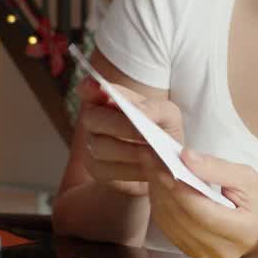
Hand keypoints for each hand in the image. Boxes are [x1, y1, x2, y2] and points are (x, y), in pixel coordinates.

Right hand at [78, 78, 183, 195]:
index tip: (98, 87)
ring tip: (153, 154)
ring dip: (129, 151)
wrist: (165, 163)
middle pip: (94, 118)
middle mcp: (93, 118)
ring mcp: (91, 144)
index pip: (89, 88)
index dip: (90, 87)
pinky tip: (148, 169)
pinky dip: (130, 169)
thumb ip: (155, 108)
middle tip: (146, 134)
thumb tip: (141, 112)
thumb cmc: (162, 131)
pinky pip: (107, 169)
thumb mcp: (167, 115)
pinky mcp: (96, 169)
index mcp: (107, 98)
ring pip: (100, 147)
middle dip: (122, 126)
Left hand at [141, 147, 257, 257]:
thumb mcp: (247, 179)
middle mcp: (218, 249)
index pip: (199, 209)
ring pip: (168, 221)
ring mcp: (201, 255)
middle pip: (179, 215)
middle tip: (150, 157)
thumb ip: (217, 168)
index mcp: (240, 231)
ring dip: (156, 192)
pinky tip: (159, 185)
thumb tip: (185, 156)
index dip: (177, 185)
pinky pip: (166, 227)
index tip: (161, 160)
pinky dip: (159, 204)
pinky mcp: (189, 253)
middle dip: (161, 184)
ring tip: (151, 167)